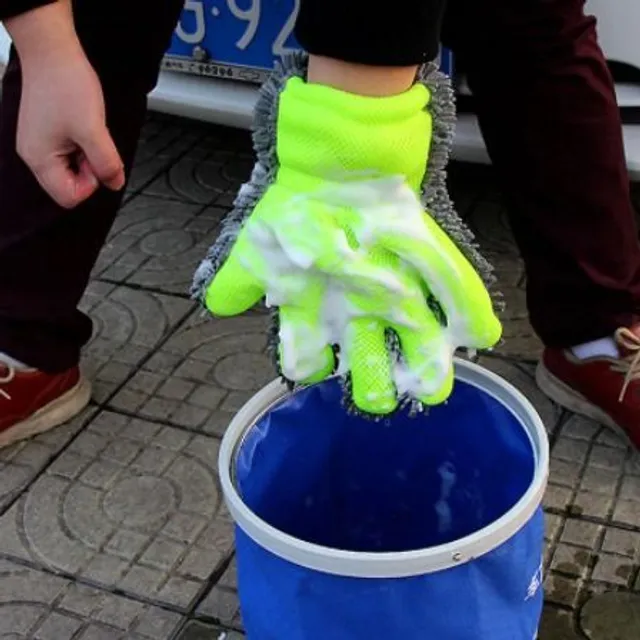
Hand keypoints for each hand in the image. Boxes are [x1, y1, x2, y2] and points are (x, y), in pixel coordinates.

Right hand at [15, 49, 124, 207]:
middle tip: (92, 142)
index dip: (91, 182)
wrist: (52, 50)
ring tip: (86, 129)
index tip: (97, 159)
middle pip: (70, 185)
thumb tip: (115, 183)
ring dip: (86, 155)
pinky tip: (82, 125)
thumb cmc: (65, 84)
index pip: (70, 197)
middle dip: (89, 169)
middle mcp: (34, 155)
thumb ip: (106, 163)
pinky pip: (69, 151)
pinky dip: (81, 143)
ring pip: (72, 168)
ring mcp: (39, 143)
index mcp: (40, 159)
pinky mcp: (46, 133)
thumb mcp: (94, 130)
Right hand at [205, 175, 500, 413]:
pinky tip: (482, 334)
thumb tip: (216, 307)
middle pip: (372, 367)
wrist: (338, 157)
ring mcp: (399, 293)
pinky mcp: (431, 267)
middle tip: (383, 393)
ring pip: (419, 344)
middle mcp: (361, 312)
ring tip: (435, 386)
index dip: (316, 370)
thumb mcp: (259, 242)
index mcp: (322, 313)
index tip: (319, 368)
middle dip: (377, 386)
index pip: (316, 361)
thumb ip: (237, 278)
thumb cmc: (300, 204)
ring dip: (428, 367)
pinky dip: (471, 313)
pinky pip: (456, 293)